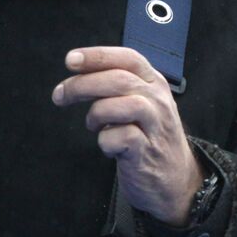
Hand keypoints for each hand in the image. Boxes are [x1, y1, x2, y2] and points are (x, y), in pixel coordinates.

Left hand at [52, 46, 202, 225]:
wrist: (176, 180)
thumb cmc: (150, 137)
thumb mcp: (142, 104)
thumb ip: (118, 87)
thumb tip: (79, 74)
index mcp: (155, 83)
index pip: (128, 58)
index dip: (97, 56)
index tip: (71, 60)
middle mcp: (157, 100)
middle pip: (118, 79)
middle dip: (82, 84)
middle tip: (60, 95)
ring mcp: (155, 126)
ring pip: (122, 104)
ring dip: (96, 113)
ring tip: (93, 125)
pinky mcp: (146, 152)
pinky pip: (120, 137)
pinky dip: (105, 140)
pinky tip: (107, 145)